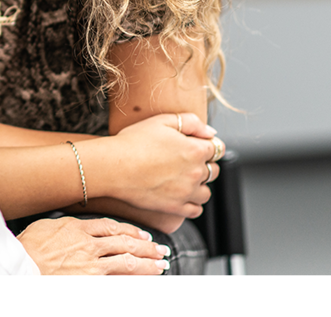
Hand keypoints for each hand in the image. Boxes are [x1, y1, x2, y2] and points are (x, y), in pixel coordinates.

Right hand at [17, 217, 170, 274]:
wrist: (19, 265)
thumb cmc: (26, 248)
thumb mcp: (46, 226)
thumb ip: (65, 225)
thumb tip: (75, 226)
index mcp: (77, 227)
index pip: (111, 226)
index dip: (130, 231)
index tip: (141, 235)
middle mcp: (88, 243)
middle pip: (125, 242)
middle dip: (146, 246)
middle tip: (159, 249)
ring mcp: (91, 263)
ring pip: (127, 260)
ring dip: (147, 263)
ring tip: (160, 265)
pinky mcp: (91, 279)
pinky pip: (118, 278)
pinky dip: (133, 279)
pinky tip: (144, 280)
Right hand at [81, 113, 223, 218]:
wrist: (113, 167)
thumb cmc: (133, 141)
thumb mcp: (162, 121)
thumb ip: (191, 122)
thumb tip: (211, 133)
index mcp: (195, 150)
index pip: (216, 148)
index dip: (206, 145)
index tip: (195, 145)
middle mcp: (195, 173)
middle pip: (214, 170)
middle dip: (204, 164)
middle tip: (185, 160)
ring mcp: (186, 192)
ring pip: (207, 192)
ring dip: (200, 185)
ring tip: (183, 179)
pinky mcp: (175, 207)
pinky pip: (196, 210)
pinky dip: (193, 203)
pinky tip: (181, 194)